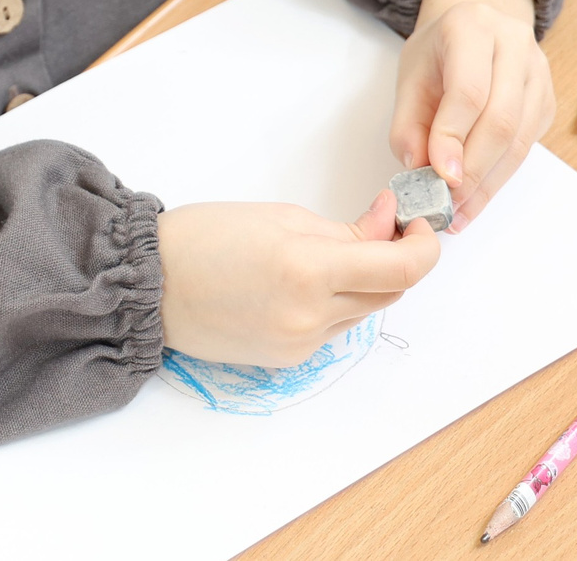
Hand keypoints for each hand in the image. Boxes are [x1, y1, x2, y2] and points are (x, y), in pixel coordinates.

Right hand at [158, 191, 439, 366]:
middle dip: (397, 258)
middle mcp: (311, 315)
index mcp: (309, 268)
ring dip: (365, 282)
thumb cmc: (204, 238)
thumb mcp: (282, 217)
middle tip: (381, 225)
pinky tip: (303, 282)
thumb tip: (389, 227)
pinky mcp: (290, 359)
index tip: (419, 224)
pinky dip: (334, 304)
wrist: (151, 285)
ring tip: (330, 252)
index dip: (425, 245)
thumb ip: (344, 229)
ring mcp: (301, 344)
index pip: (401, 268)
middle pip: (390, 292)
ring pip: (364, 311)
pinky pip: (333, 328)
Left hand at [389, 0, 553, 232]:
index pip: (469, 90)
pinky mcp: (547, 100)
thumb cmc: (438, 53)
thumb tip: (420, 169)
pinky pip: (527, 145)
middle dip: (473, 169)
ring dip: (488, 182)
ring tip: (460, 210)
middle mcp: (513, 44)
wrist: (474, 29)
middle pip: (501, 118)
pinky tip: (477, 196)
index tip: (440, 176)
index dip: (454, 137)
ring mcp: (538, 72)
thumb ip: (408, 124)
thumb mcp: (409, 77)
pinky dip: (500, 176)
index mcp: (472, 26)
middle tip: (448, 201)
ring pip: (519, 138)